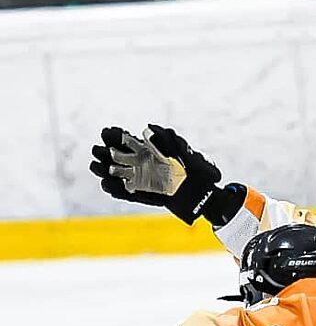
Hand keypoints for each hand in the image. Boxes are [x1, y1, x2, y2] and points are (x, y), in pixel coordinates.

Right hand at [90, 124, 223, 224]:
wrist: (210, 198)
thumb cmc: (203, 173)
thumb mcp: (191, 155)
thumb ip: (172, 142)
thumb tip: (149, 128)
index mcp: (154, 151)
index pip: (129, 141)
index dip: (116, 136)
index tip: (107, 132)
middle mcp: (146, 165)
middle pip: (119, 157)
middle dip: (106, 152)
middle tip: (97, 150)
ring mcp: (144, 181)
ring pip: (119, 174)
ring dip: (106, 171)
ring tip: (96, 167)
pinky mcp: (147, 196)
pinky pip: (128, 194)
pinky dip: (117, 191)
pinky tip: (107, 186)